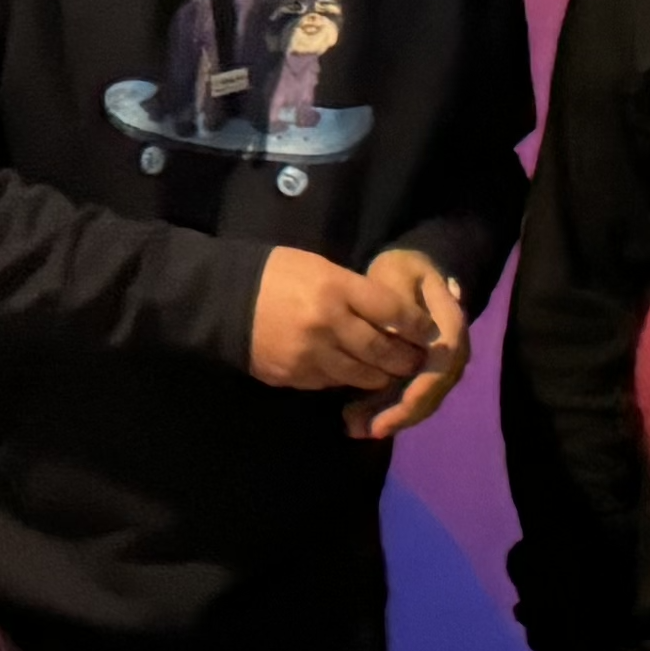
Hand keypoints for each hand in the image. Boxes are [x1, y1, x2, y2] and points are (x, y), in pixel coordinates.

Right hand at [247, 246, 423, 400]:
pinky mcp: (296, 376)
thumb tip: (390, 314)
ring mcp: (312, 355)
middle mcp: (328, 324)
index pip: (392, 310)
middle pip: (383, 349)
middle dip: (405, 357)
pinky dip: (350, 379)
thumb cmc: (274, 274)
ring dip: (382, 374)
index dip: (416, 324)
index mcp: (335, 289)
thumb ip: (354, 291)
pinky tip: (356, 374)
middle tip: (418, 359)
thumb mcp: (318, 267)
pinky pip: (334, 383)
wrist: (221, 300)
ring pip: (363, 374)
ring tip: (392, 371)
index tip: (429, 331)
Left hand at [344, 244, 467, 440]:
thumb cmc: (401, 272)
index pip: (439, 370)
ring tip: (355, 427)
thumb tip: (400, 343)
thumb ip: (398, 308)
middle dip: (398, 415)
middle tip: (364, 429)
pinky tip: (357, 421)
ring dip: (389, 417)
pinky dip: (385, 410)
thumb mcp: (397, 277)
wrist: (412, 270)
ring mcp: (439, 365)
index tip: (385, 414)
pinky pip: (409, 396)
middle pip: (430, 393)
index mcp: (450, 327)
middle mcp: (452, 353)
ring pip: (420, 401)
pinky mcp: (422, 372)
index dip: (415, 395)